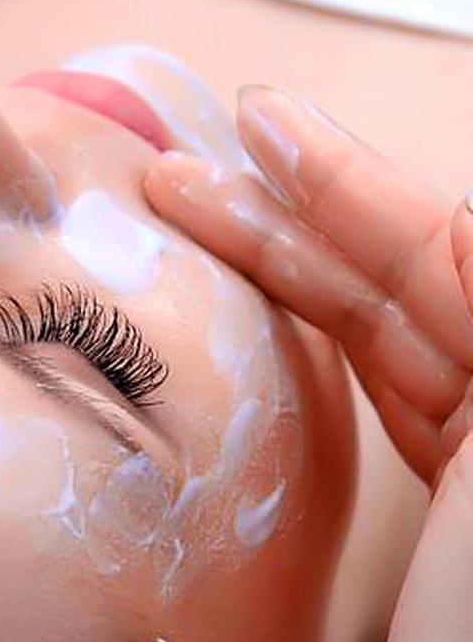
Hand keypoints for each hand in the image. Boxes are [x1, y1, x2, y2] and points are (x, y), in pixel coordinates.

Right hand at [142, 87, 472, 641]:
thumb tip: (461, 216)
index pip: (450, 251)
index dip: (350, 181)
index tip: (260, 126)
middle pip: (409, 278)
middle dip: (302, 212)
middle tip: (195, 160)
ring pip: (382, 332)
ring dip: (291, 272)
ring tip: (194, 214)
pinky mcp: (436, 514)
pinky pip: (378, 399)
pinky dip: (316, 349)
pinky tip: (263, 311)